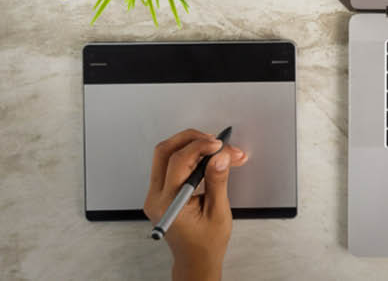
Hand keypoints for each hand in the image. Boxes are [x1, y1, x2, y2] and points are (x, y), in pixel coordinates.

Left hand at [143, 129, 247, 280]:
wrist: (196, 260)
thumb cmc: (206, 243)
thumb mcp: (218, 212)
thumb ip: (217, 181)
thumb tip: (220, 156)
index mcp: (167, 203)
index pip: (178, 162)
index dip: (201, 147)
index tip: (221, 146)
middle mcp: (156, 197)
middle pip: (164, 151)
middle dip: (191, 139)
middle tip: (215, 140)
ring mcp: (156, 194)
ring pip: (165, 154)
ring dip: (191, 145)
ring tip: (216, 149)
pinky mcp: (162, 191)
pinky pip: (170, 164)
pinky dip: (190, 155)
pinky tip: (208, 158)